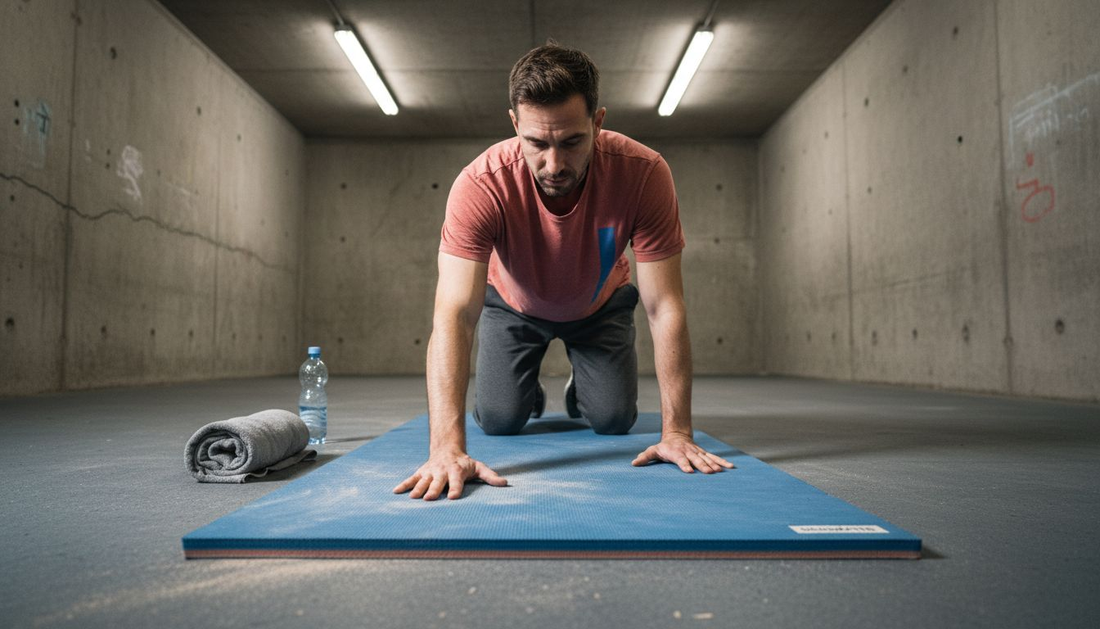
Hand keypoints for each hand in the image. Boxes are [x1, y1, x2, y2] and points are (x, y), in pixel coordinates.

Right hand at [393, 449, 507, 499]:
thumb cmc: (465, 463)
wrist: (447, 449)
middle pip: (438, 482)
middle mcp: (442, 472)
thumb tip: (505, 483)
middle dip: (434, 490)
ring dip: (418, 489)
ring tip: (413, 497)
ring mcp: (430, 472)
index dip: (456, 489)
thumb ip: (490, 476)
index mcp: (456, 471)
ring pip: (423, 481)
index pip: (456, 482)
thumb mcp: (479, 467)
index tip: (453, 498)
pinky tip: (396, 492)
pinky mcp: (421, 473)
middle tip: (429, 499)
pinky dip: (404, 485)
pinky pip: (411, 479)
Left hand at [632, 432, 734, 473]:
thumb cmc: (664, 447)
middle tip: (709, 472)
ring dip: (714, 464)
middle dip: (703, 466)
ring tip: (720, 471)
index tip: (689, 471)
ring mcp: (697, 453)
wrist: (677, 436)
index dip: (684, 465)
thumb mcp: (653, 451)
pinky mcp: (704, 454)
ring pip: (707, 458)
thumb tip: (634, 463)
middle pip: (696, 459)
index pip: (680, 459)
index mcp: (676, 453)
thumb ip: (645, 457)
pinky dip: (722, 462)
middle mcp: (688, 452)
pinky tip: (731, 468)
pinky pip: (714, 458)